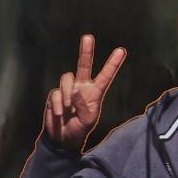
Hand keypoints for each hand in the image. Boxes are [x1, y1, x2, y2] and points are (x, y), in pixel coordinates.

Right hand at [45, 35, 125, 151]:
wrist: (62, 139)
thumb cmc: (79, 130)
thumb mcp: (87, 121)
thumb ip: (84, 105)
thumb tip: (74, 90)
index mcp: (94, 94)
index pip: (105, 77)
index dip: (112, 64)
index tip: (121, 51)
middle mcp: (81, 88)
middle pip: (84, 66)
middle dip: (86, 52)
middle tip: (88, 37)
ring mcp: (67, 91)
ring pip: (66, 78)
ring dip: (67, 92)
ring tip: (68, 107)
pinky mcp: (55, 96)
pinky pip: (56, 93)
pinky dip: (58, 103)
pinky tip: (60, 113)